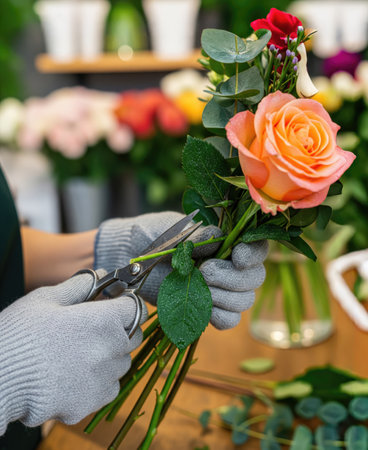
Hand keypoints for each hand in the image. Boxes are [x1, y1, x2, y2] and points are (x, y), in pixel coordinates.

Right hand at [0, 271, 146, 433]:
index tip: (116, 304)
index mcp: (103, 320)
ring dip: (110, 355)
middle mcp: (110, 350)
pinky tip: (75, 374)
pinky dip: (99, 381)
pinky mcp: (92, 403)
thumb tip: (100, 275)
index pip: (136, 307)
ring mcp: (103, 379)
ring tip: (79, 352)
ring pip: (122, 363)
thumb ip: (80, 285)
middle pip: (133, 335)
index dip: (126, 303)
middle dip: (120, 328)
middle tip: (94, 328)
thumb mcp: (46, 299)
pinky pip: (109, 388)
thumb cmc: (19, 334)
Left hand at [95, 212, 267, 329]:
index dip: (253, 254)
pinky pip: (227, 320)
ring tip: (196, 287)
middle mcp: (230, 267)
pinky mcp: (207, 309)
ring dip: (222, 297)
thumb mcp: (175, 229)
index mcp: (227, 242)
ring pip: (243, 302)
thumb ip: (198, 236)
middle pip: (254, 279)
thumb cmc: (155, 235)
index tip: (237, 256)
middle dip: (232, 278)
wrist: (131, 256)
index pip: (257, 248)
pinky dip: (217, 316)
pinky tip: (199, 306)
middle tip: (204, 272)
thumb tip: (218, 240)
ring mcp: (220, 290)